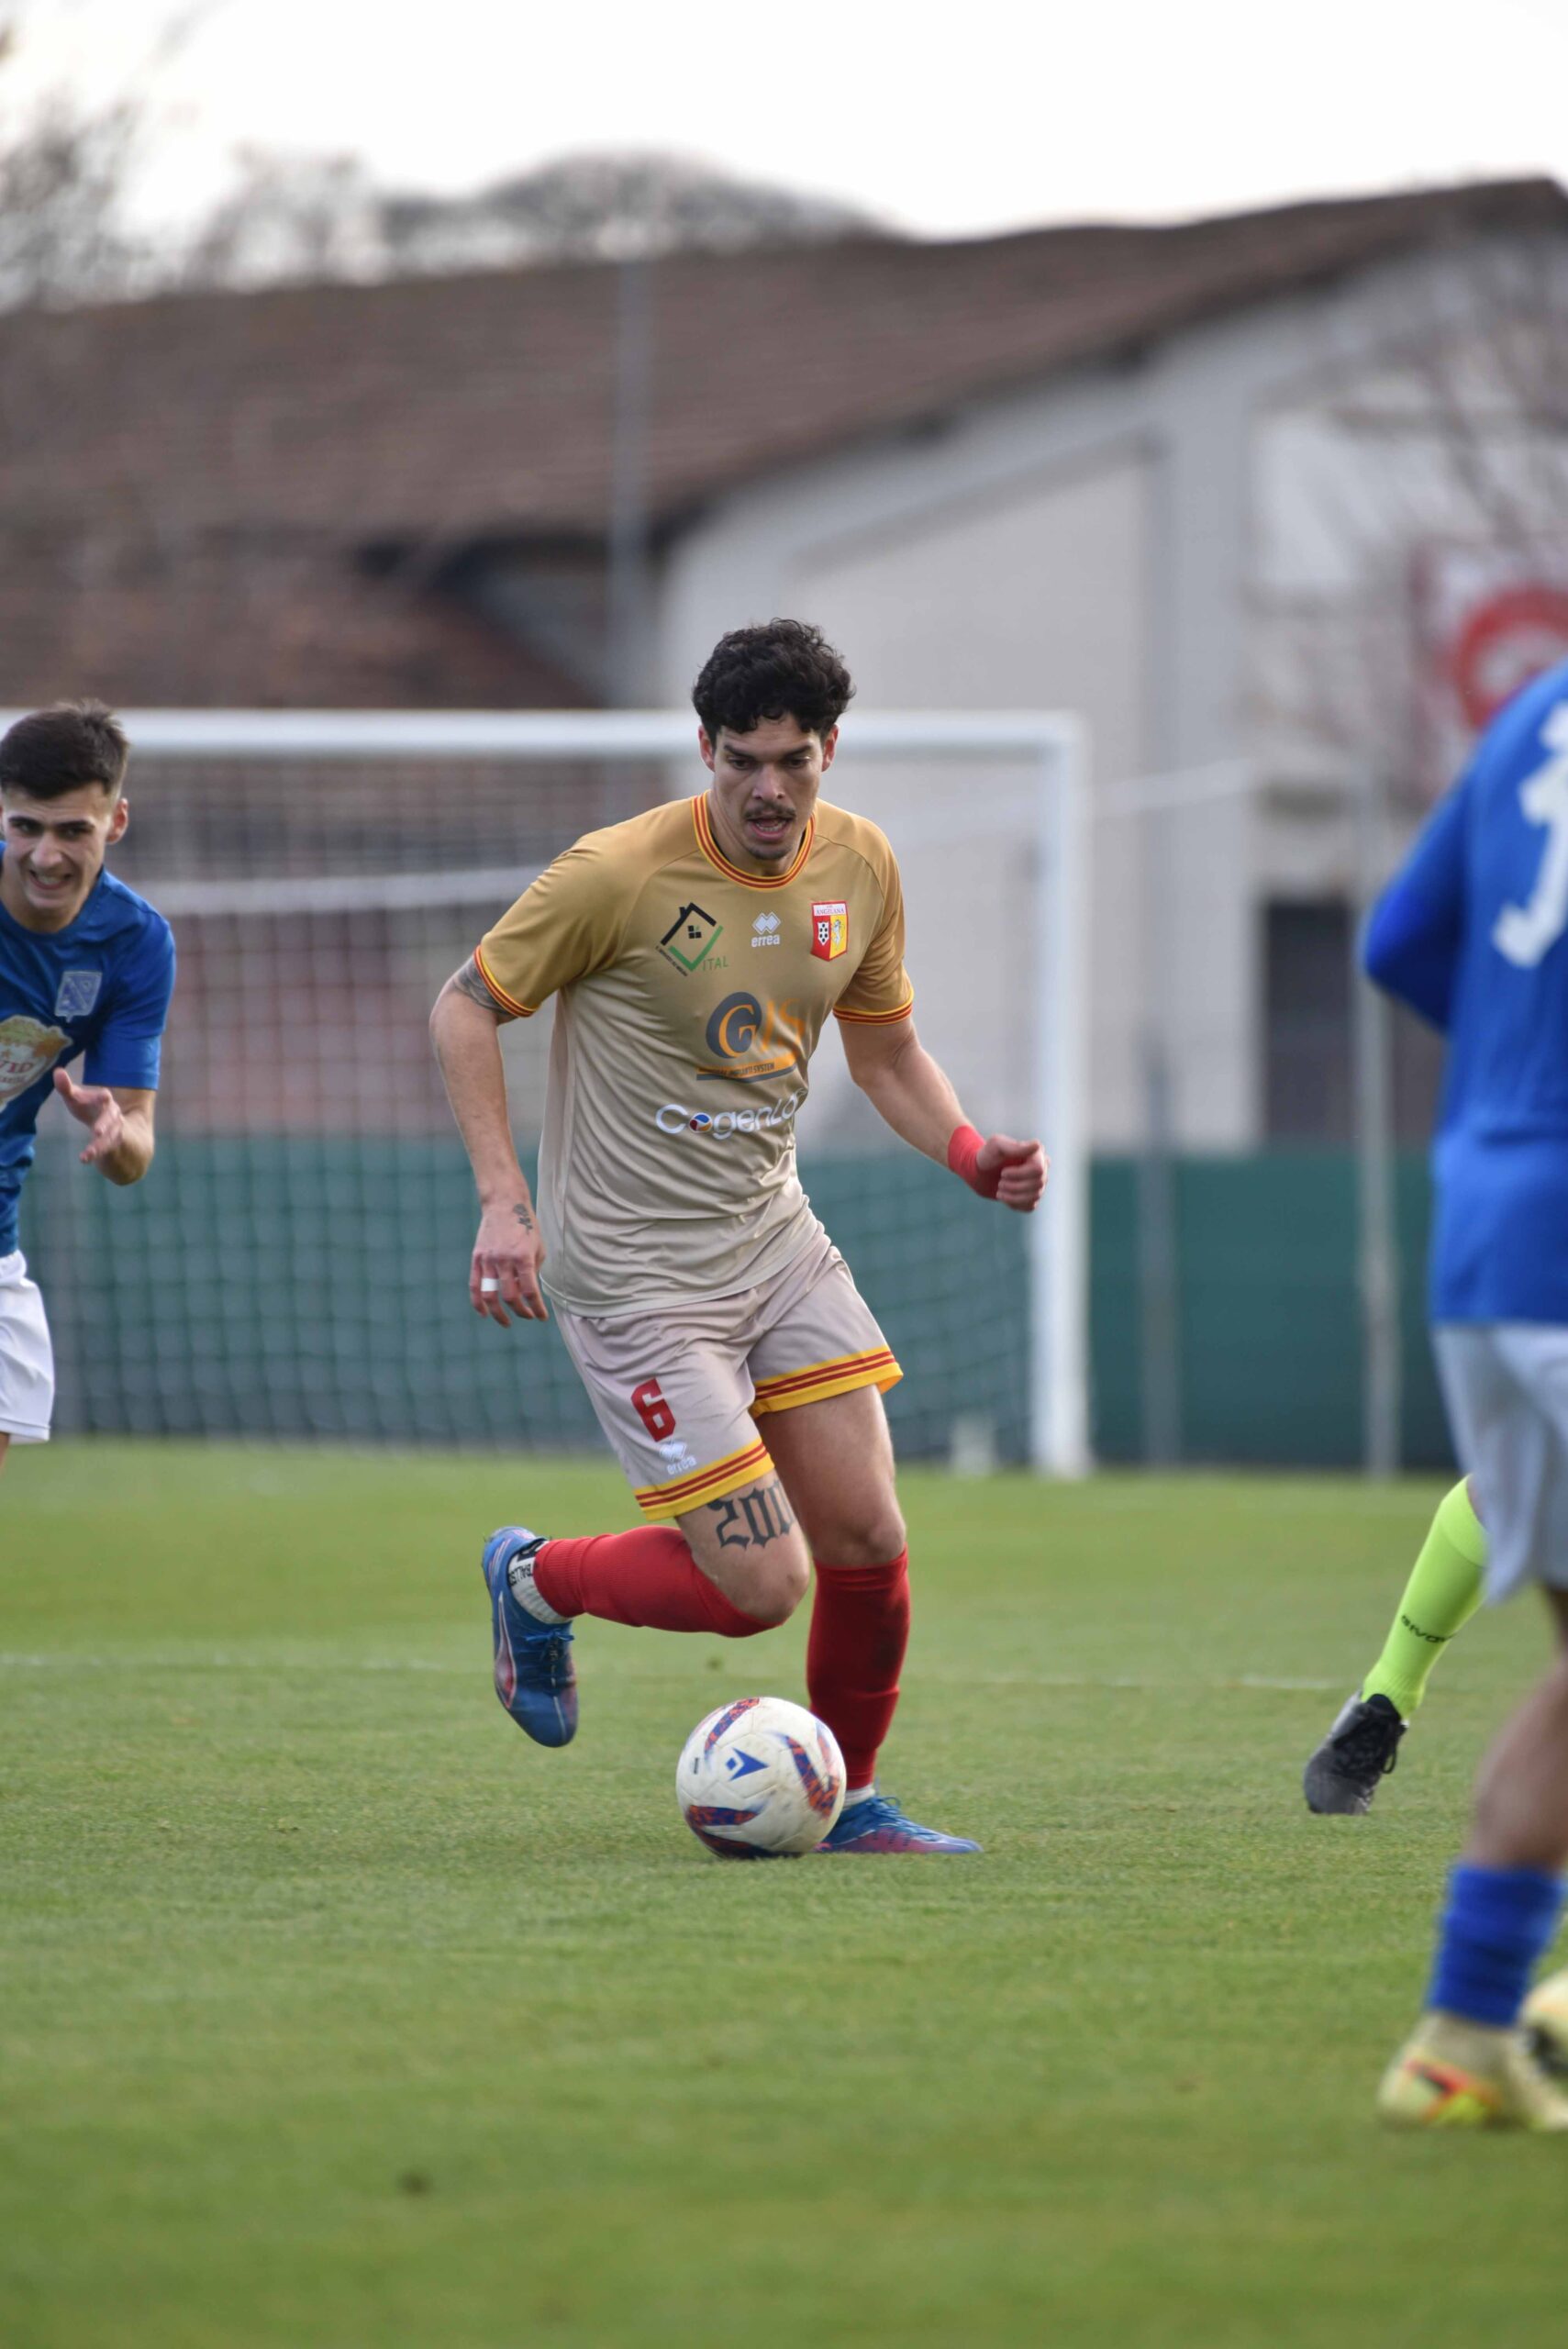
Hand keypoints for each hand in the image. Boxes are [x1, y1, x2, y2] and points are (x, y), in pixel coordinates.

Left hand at [52, 1069, 124, 1167]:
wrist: (122, 1138)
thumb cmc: (93, 1113)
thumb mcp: (78, 1101)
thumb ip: (67, 1088)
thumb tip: (57, 1071)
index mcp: (105, 1102)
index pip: (104, 1097)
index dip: (101, 1097)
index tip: (102, 1096)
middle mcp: (114, 1115)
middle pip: (111, 1117)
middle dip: (105, 1123)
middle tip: (97, 1131)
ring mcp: (117, 1132)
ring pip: (110, 1137)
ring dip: (100, 1144)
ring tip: (90, 1153)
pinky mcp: (115, 1147)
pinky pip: (106, 1150)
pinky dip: (95, 1153)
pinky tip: (84, 1158)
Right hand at [471, 1197, 547, 1324]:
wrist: (504, 1204)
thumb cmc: (526, 1227)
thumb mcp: (538, 1248)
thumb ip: (533, 1271)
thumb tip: (527, 1294)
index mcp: (523, 1257)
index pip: (530, 1291)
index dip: (536, 1308)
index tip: (541, 1317)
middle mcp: (504, 1260)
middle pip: (510, 1296)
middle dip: (521, 1311)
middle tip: (527, 1315)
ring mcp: (488, 1259)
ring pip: (490, 1295)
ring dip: (499, 1313)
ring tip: (506, 1322)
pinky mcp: (477, 1258)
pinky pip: (475, 1285)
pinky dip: (478, 1303)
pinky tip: (484, 1314)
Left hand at [975, 1133, 1048, 1212]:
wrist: (980, 1172)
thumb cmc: (988, 1155)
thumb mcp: (996, 1146)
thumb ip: (1015, 1146)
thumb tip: (1037, 1145)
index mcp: (1036, 1154)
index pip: (1038, 1169)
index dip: (1019, 1174)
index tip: (1003, 1172)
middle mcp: (1042, 1168)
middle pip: (1037, 1184)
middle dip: (1014, 1186)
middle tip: (1000, 1182)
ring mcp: (1039, 1184)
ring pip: (1035, 1196)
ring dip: (1013, 1196)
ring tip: (999, 1190)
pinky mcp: (1032, 1197)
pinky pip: (1030, 1206)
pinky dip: (1015, 1204)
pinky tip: (1004, 1197)